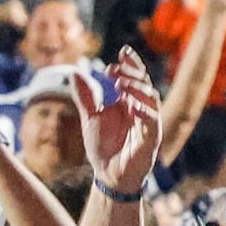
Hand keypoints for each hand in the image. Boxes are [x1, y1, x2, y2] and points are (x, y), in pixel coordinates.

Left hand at [80, 49, 160, 195]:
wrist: (108, 174)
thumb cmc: (103, 146)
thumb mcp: (91, 117)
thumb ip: (86, 96)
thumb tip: (74, 72)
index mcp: (130, 101)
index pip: (135, 76)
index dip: (131, 63)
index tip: (122, 51)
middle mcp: (142, 108)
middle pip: (143, 83)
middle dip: (131, 73)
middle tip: (114, 69)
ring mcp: (148, 121)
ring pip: (150, 98)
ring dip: (136, 89)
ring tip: (121, 83)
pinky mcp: (151, 137)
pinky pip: (152, 121)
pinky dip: (144, 111)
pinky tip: (132, 105)